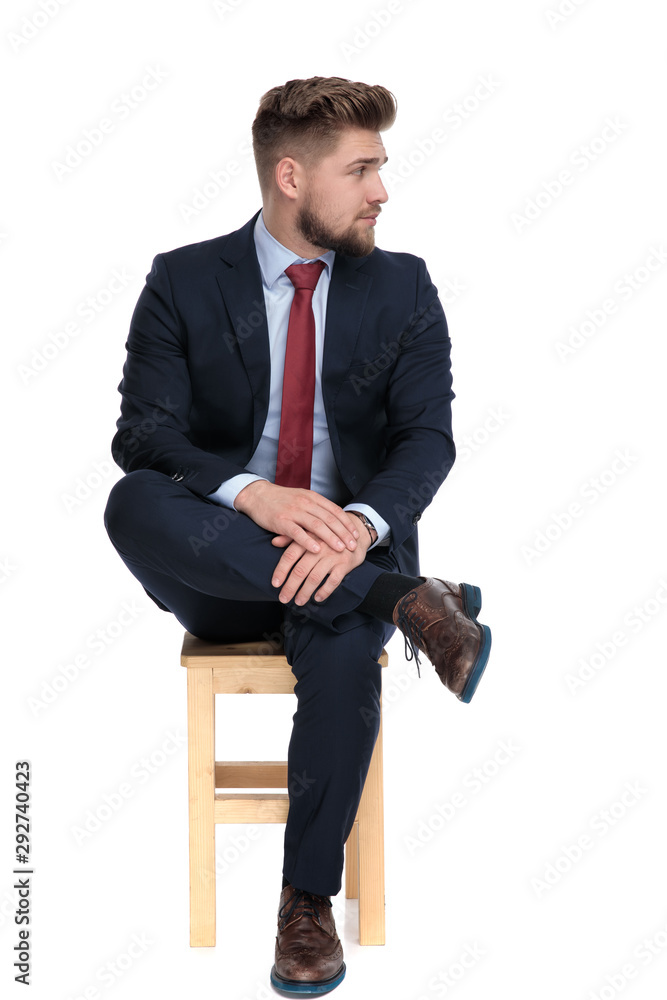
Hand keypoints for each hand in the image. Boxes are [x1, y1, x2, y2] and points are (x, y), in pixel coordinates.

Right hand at [235, 480, 360, 553]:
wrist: (257, 495)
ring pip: (317, 525)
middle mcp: (305, 503)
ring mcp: (293, 512)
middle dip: (343, 533)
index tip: (355, 535)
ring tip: (340, 549)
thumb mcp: (302, 498)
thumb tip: (334, 519)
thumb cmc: (281, 500)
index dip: (347, 523)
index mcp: (312, 497)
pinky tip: (316, 550)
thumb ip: (316, 507)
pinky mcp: (281, 521)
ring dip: (330, 538)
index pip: (335, 510)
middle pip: (329, 519)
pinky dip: (308, 541)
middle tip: (353, 545)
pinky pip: (297, 532)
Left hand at [270, 528, 371, 604]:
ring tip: (299, 601)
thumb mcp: (310, 533)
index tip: (275, 584)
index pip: (290, 556)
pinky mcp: (345, 563)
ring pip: (315, 577)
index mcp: (308, 538)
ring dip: (305, 592)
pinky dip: (325, 591)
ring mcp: (333, 555)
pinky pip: (333, 580)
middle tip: (283, 598)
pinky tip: (318, 598)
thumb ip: (292, 538)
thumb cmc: (328, 536)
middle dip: (290, 586)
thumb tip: (273, 542)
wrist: (356, 533)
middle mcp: (319, 547)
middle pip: (300, 569)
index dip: (281, 570)